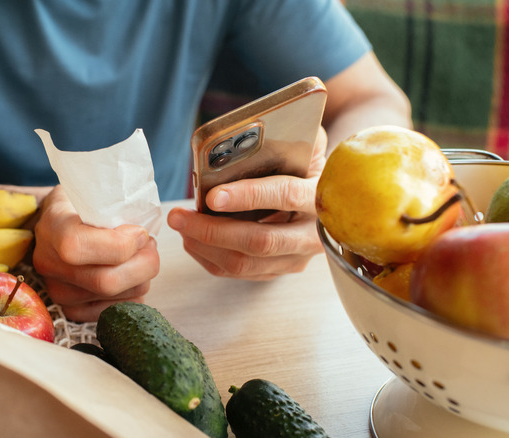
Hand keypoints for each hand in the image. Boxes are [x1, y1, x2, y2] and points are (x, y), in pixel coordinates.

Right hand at [32, 186, 158, 321]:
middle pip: (105, 281)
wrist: (59, 222)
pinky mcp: (70, 309)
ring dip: (142, 278)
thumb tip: (144, 229)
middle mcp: (49, 263)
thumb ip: (114, 203)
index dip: (120, 243)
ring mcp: (58, 290)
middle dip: (143, 264)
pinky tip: (132, 276)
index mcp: (52, 227)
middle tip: (150, 246)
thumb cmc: (84, 204)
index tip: (140, 232)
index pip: (79, 247)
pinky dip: (132, 294)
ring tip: (141, 257)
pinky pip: (113, 311)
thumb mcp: (94, 191)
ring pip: (116, 297)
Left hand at [167, 128, 327, 279]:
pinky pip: (238, 273)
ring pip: (245, 263)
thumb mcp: (308, 144)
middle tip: (179, 217)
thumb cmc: (307, 164)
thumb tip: (259, 128)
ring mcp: (296, 258)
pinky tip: (192, 239)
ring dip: (205, 246)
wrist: (329, 197)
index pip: (285, 196)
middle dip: (213, 231)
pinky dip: (209, 257)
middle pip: (260, 242)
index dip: (249, 196)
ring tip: (181, 225)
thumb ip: (292, 133)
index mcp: (322, 195)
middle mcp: (312, 234)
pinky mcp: (278, 270)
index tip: (212, 196)